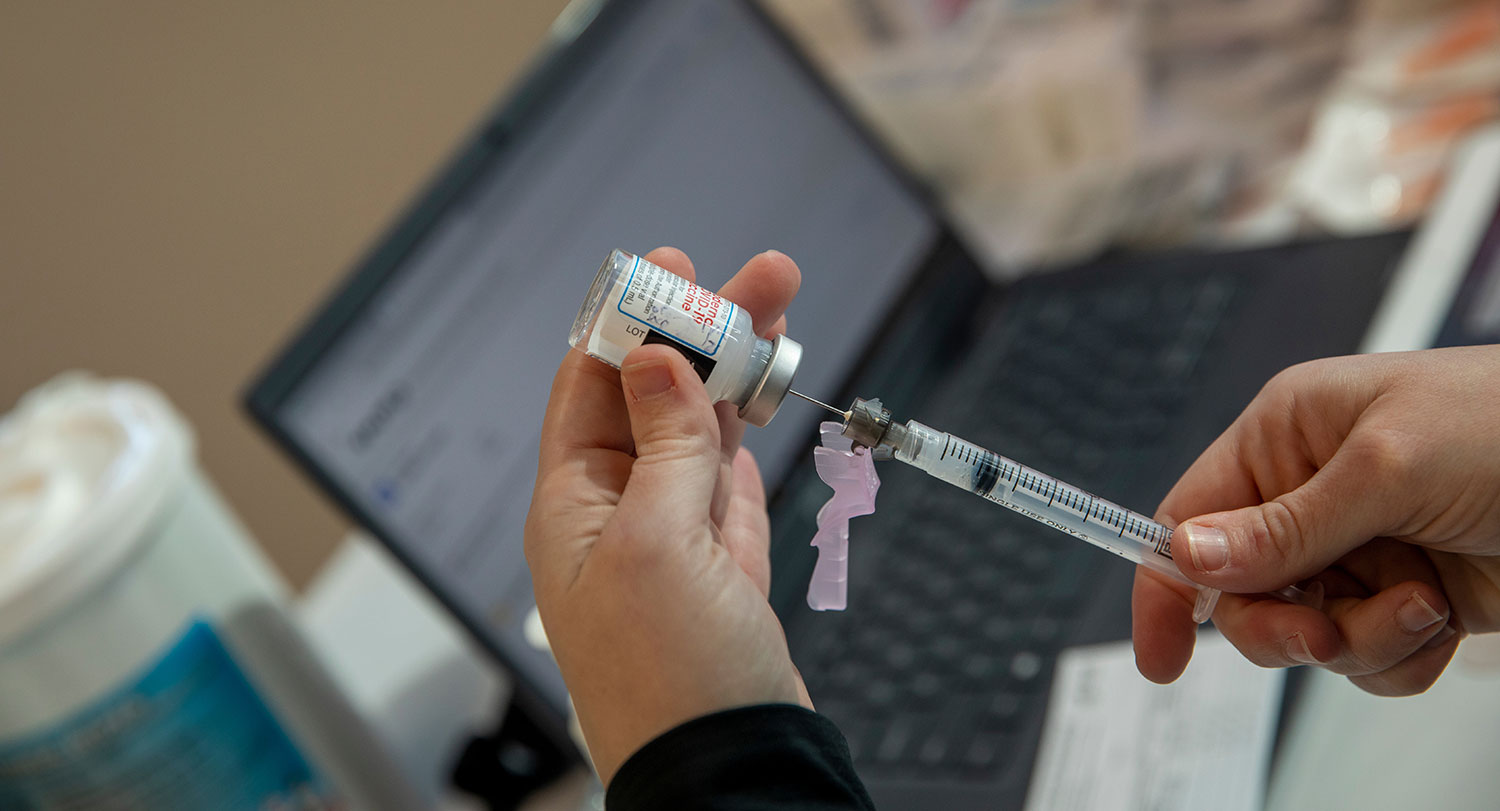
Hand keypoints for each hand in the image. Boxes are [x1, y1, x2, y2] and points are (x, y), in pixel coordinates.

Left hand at [524, 247, 806, 782]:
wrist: (733, 767)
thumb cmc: (671, 680)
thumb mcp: (656, 542)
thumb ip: (663, 445)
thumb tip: (652, 361)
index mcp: (574, 507)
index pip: (591, 388)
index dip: (628, 323)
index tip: (669, 271)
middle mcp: (618, 518)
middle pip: (657, 400)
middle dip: (703, 336)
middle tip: (757, 278)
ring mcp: (673, 545)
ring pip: (703, 436)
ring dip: (737, 377)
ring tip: (776, 316)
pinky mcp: (723, 572)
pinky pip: (731, 486)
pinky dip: (747, 442)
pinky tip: (753, 402)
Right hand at [1133, 345, 1499, 695]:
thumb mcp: (1388, 469)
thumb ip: (1285, 525)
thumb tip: (1191, 556)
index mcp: (1289, 435)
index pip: (1192, 517)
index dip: (1167, 585)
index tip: (1161, 656)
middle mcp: (1313, 494)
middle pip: (1243, 594)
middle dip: (1287, 625)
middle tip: (1327, 630)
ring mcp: (1361, 548)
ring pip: (1308, 634)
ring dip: (1362, 639)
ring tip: (1421, 603)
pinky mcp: (1407, 593)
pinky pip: (1365, 657)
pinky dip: (1400, 655)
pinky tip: (1442, 617)